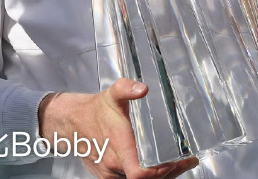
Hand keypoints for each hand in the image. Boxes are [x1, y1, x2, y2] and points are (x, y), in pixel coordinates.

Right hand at [39, 81, 198, 178]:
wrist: (71, 122)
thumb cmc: (95, 110)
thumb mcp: (112, 95)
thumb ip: (126, 89)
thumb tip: (143, 88)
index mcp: (118, 146)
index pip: (140, 173)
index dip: (160, 171)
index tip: (178, 161)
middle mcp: (113, 164)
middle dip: (170, 172)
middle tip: (186, 162)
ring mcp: (109, 173)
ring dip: (160, 176)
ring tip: (177, 165)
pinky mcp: (107, 176)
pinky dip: (146, 177)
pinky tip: (157, 169)